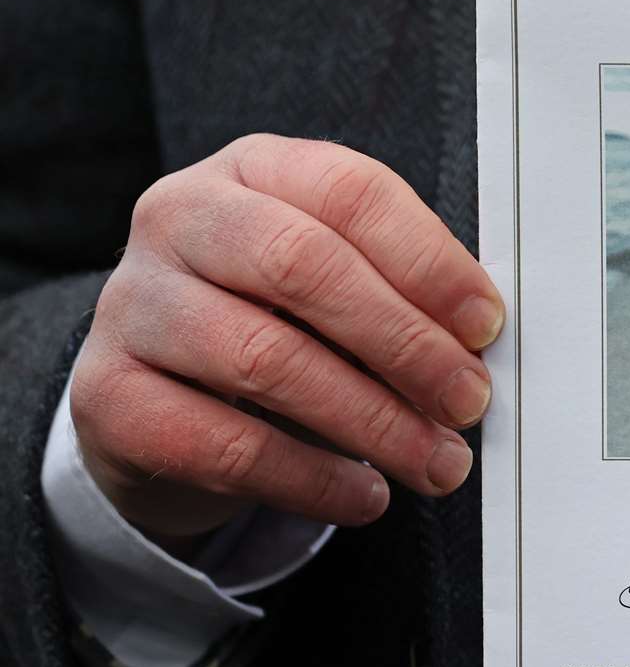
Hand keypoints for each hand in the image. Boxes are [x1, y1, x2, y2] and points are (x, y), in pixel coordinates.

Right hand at [72, 134, 505, 543]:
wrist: (162, 394)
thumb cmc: (275, 321)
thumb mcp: (336, 283)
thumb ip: (400, 291)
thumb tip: (477, 340)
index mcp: (254, 170)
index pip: (350, 193)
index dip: (428, 261)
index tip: (485, 325)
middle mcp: (181, 218)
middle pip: (303, 266)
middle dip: (404, 342)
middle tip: (467, 400)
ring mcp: (133, 304)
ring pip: (265, 358)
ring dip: (372, 421)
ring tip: (434, 461)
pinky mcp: (108, 395)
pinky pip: (223, 445)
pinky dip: (311, 479)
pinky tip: (365, 496)